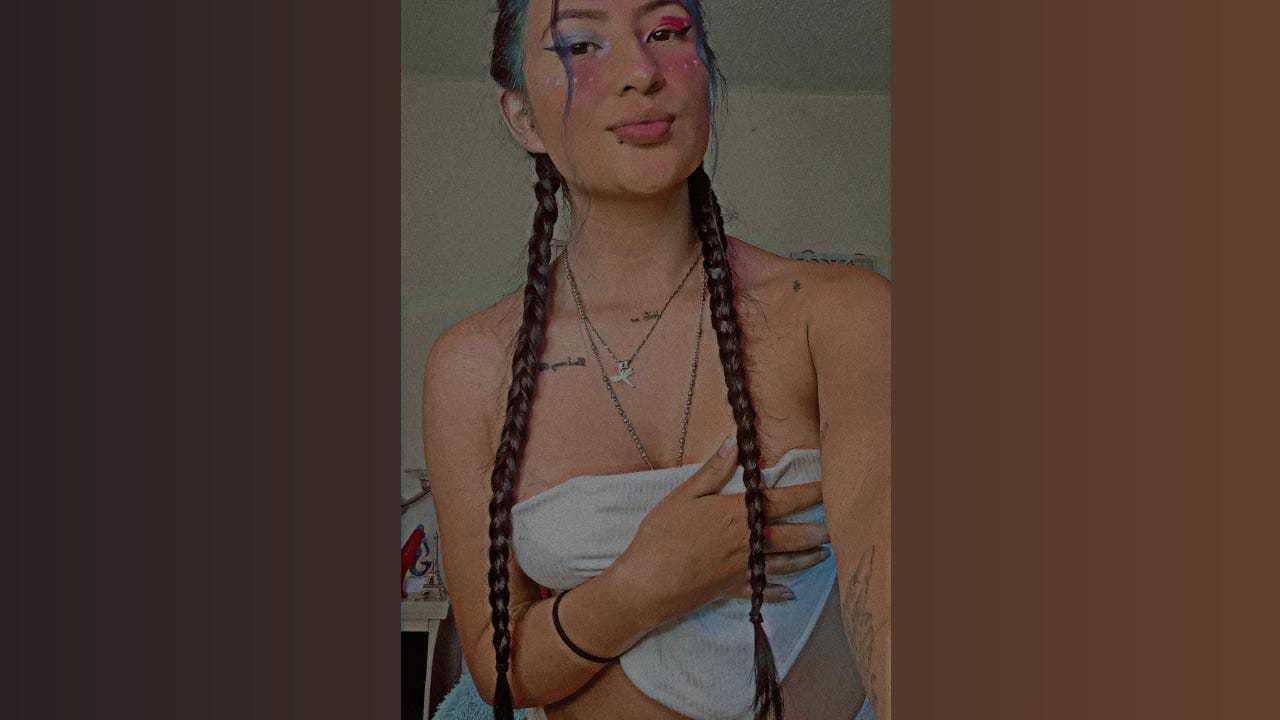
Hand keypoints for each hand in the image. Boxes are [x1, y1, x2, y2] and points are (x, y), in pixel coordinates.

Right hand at [611, 433, 830, 624]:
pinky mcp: (732, 590)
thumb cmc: (662, 535)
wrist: (649, 583)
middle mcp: (748, 543)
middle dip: (815, 531)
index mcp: (737, 515)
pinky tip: (790, 593)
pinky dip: (779, 592)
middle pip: (791, 536)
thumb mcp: (684, 496)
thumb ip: (713, 471)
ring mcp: (742, 569)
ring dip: (805, 559)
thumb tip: (734, 444)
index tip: (826, 487)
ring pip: (784, 564)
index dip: (807, 493)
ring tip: (822, 555)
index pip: (781, 500)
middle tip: (835, 528)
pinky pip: (762, 590)